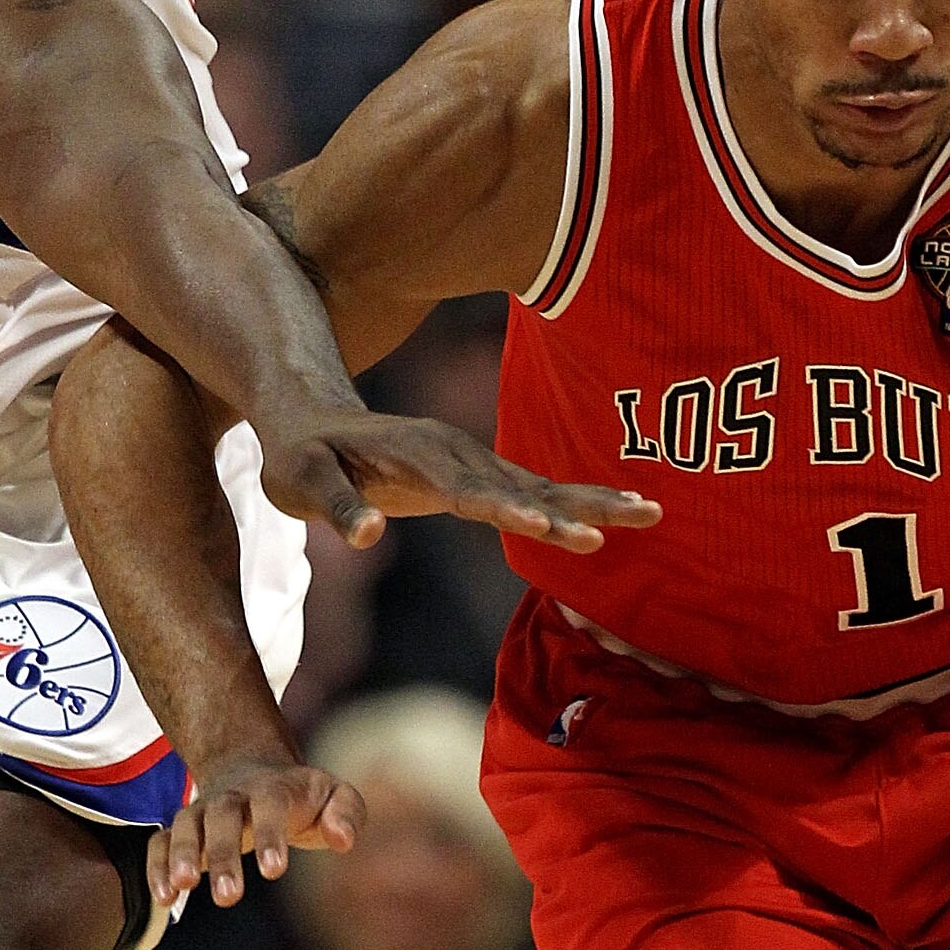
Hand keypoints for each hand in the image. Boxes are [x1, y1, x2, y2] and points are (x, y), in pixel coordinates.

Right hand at [149, 749, 365, 908]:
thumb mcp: (335, 796)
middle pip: (222, 817)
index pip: (269, 806)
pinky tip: (163, 897)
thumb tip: (343, 840)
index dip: (270, 835)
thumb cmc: (303, 797)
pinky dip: (156, 866)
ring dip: (182, 856)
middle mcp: (232, 797)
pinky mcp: (182, 830)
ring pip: (185, 826)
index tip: (274, 872)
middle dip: (223, 854)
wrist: (254, 772)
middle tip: (229, 897)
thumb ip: (347, 812)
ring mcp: (202, 811)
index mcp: (273, 789)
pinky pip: (160, 841)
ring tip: (181, 889)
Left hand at [256, 408, 660, 552]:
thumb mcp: (300, 479)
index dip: (508, 512)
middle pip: (525, 486)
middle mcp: (455, 454)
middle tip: (634, 519)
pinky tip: (612, 514)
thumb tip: (367, 535)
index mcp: (418, 457)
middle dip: (580, 505)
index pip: (469, 493)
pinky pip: (533, 489)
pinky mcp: (476, 474)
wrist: (307, 414)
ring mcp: (470, 461)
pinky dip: (575, 501)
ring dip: (595, 500)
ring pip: (541, 485)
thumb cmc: (298, 454)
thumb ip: (334, 506)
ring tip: (651, 514)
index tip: (549, 531)